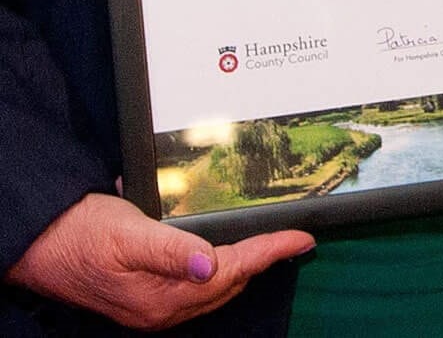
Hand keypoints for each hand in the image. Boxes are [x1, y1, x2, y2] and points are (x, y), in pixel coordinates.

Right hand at [4, 191, 310, 328]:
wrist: (40, 246)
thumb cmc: (81, 234)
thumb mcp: (128, 233)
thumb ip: (171, 251)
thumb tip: (211, 264)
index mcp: (161, 295)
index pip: (232, 271)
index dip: (271, 252)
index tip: (302, 239)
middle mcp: (160, 308)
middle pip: (228, 284)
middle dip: (264, 260)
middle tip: (293, 238)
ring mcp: (152, 307)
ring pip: (213, 290)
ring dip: (243, 267)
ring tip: (271, 246)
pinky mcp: (143, 298)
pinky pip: (194, 290)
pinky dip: (219, 271)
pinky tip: (225, 257)